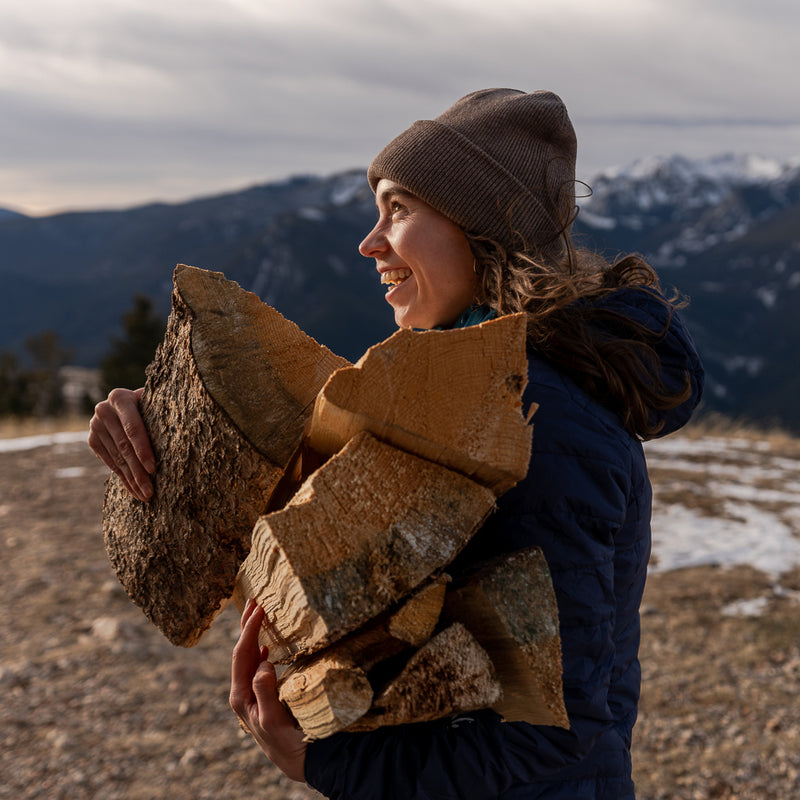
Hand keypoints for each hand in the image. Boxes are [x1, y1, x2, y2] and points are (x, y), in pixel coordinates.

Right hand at [88, 387, 154, 500]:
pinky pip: (110, 463)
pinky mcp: (92, 439)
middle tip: (150, 491)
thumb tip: (187, 419)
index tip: (153, 468)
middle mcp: (103, 410)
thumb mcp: (156, 400)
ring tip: (145, 496)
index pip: (133, 428)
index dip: (143, 449)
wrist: (127, 404)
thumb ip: (163, 406)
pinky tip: (134, 490)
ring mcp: (95, 425)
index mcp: (120, 398)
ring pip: (117, 458)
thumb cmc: (152, 403)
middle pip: (124, 447)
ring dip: (132, 480)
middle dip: (138, 472)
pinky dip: (123, 478)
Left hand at [230, 599, 307, 782]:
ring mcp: (250, 693)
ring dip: (252, 634)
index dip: (250, 629)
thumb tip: (263, 662)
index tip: (259, 607)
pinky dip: (260, 649)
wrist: (293, 761)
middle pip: (240, 651)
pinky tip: (265, 644)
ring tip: (257, 614)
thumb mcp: (275, 718)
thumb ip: (266, 691)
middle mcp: (241, 692)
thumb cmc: (286, 740)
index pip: (242, 653)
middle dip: (246, 625)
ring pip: (247, 657)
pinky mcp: (260, 695)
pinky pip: (256, 665)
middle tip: (253, 599)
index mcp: (240, 695)